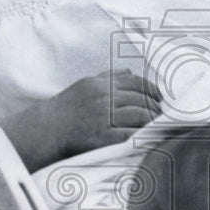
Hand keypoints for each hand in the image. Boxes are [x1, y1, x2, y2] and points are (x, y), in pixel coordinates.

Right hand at [43, 69, 162, 160]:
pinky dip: (143, 134)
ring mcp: (103, 117)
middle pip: (140, 99)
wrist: (46, 130)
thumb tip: (129, 72)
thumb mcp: (85, 86)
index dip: (152, 90)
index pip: (135, 83)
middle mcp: (103, 97)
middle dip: (155, 106)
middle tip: (163, 113)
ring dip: (153, 120)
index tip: (160, 97)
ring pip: (139, 114)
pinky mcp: (103, 137)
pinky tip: (150, 136)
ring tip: (158, 124)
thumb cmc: (66, 108)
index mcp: (101, 84)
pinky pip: (130, 134)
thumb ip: (108, 77)